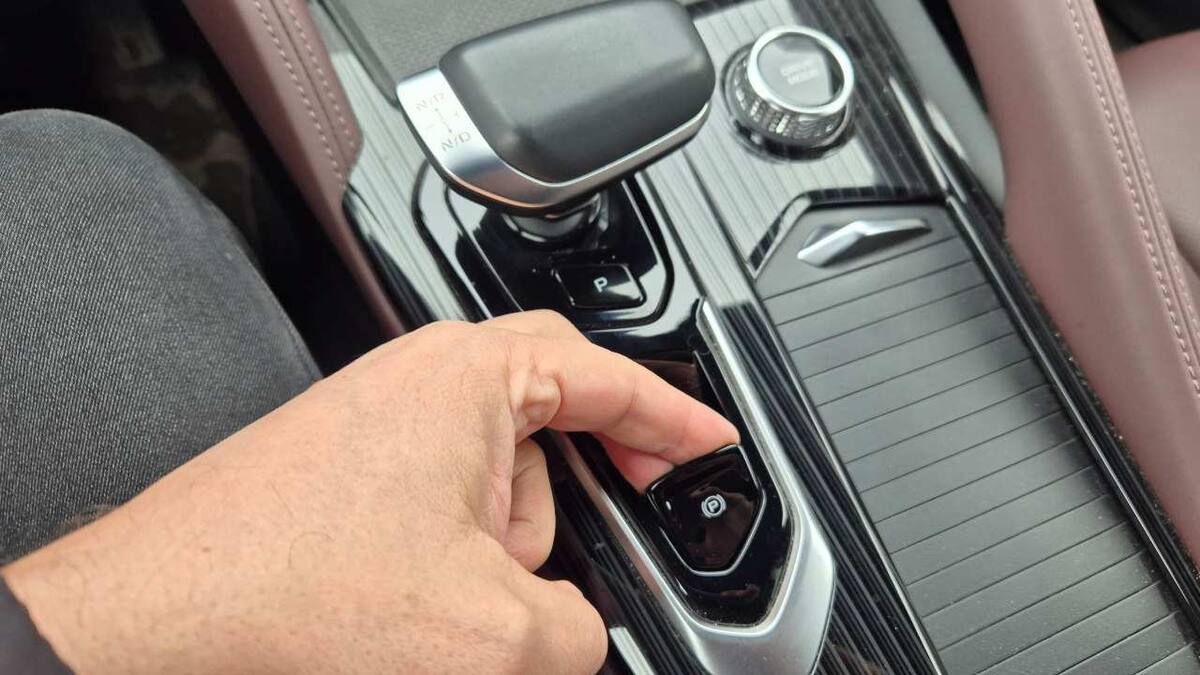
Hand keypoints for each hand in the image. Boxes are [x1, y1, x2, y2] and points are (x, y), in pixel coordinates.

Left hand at [2, 311, 737, 673]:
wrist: (158, 617)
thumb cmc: (284, 588)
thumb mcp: (488, 631)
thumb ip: (578, 632)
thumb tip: (584, 634)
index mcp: (470, 376)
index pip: (609, 377)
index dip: (676, 418)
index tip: (709, 441)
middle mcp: (420, 376)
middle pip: (553, 412)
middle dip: (583, 483)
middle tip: (619, 519)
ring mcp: (380, 414)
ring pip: (495, 465)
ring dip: (511, 531)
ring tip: (469, 599)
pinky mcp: (351, 461)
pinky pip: (443, 490)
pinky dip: (462, 540)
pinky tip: (431, 596)